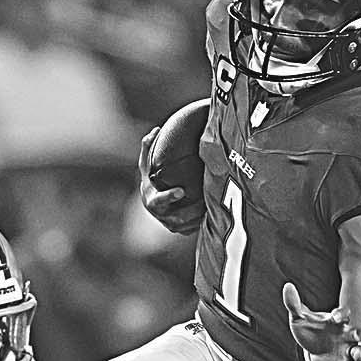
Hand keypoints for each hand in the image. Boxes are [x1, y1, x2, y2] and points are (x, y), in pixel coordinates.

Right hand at [138, 100, 207, 235]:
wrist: (154, 202)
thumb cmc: (151, 178)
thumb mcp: (145, 164)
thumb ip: (147, 147)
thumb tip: (156, 129)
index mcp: (150, 199)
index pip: (158, 201)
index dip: (169, 198)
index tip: (182, 191)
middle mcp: (160, 216)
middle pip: (177, 218)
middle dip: (192, 211)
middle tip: (206, 202)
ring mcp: (170, 225)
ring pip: (188, 225)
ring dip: (201, 217)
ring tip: (215, 205)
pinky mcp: (181, 230)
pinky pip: (194, 228)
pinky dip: (203, 221)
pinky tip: (215, 212)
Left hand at [283, 282, 360, 360]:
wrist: (314, 355)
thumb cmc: (310, 333)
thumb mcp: (299, 320)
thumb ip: (294, 305)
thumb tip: (288, 286)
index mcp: (336, 322)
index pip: (342, 314)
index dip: (340, 314)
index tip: (335, 318)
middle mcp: (346, 335)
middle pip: (356, 333)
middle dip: (360, 334)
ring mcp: (348, 351)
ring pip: (359, 351)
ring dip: (360, 352)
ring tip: (357, 354)